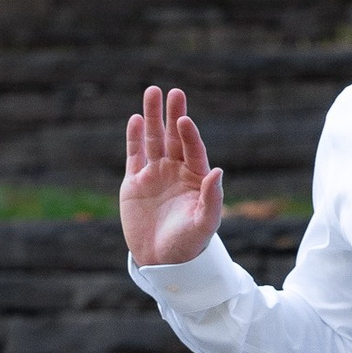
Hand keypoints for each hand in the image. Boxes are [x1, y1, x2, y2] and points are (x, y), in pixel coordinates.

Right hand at [121, 84, 223, 265]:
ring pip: (153, 139)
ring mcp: (155, 174)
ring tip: (152, 92)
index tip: (184, 120)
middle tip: (174, 92)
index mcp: (196, 178)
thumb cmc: (190, 243)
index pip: (193, 150)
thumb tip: (217, 171)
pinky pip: (135, 154)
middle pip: (174, 137)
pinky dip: (134, 137)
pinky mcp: (134, 182)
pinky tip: (136, 119)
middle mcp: (176, 171)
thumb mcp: (204, 223)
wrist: (162, 260)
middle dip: (173, 114)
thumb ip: (212, 198)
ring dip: (153, 117)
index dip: (189, 135)